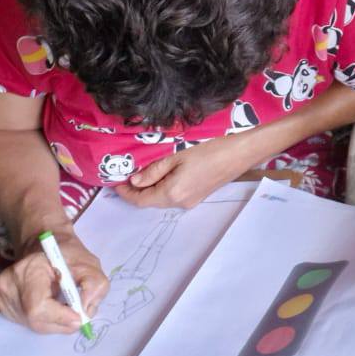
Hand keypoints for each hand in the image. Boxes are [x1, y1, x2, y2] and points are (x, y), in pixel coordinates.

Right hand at [0, 227, 107, 334]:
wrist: (44, 246)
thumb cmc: (68, 255)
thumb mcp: (90, 266)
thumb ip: (94, 287)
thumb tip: (85, 313)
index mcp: (28, 268)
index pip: (38, 306)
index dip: (60, 317)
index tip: (79, 318)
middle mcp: (8, 283)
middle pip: (35, 319)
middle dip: (61, 322)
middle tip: (78, 317)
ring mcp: (2, 295)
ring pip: (32, 323)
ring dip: (54, 323)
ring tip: (65, 308)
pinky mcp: (1, 304)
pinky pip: (26, 322)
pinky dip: (44, 321)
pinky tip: (51, 307)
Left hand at [115, 136, 247, 209]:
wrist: (239, 155)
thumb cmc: (209, 152)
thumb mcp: (177, 157)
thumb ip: (154, 171)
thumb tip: (135, 181)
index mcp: (172, 193)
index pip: (141, 199)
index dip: (126, 193)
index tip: (116, 184)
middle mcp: (180, 203)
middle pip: (151, 201)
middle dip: (137, 192)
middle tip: (126, 176)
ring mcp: (190, 202)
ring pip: (162, 199)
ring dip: (150, 189)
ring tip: (142, 173)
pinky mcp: (197, 197)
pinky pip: (173, 196)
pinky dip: (162, 188)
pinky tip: (162, 175)